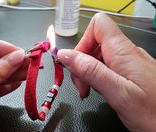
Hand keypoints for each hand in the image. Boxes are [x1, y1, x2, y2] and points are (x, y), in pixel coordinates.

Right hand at [58, 13, 155, 130]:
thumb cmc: (154, 113)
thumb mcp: (119, 93)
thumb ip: (91, 71)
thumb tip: (66, 55)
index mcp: (124, 52)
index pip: (98, 25)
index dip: (83, 41)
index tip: (75, 63)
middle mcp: (127, 53)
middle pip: (94, 42)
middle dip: (81, 62)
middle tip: (82, 85)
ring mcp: (128, 62)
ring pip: (97, 55)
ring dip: (87, 72)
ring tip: (88, 90)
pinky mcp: (128, 72)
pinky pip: (105, 66)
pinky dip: (96, 77)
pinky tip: (97, 90)